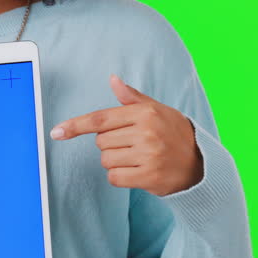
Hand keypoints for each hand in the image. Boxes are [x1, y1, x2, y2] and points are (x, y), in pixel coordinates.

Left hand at [50, 74, 202, 196]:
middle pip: (100, 141)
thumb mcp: (157, 110)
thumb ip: (132, 98)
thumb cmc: (174, 134)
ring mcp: (147, 155)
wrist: (201, 164)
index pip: (100, 119)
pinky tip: (137, 171)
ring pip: (106, 160)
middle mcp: (145, 132)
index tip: (56, 132)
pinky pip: (114, 178)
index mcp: (144, 113)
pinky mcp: (148, 177)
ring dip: (115, 161)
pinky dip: (120, 176)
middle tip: (132, 144)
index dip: (75, 125)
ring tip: (137, 158)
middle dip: (110, 144)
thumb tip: (113, 80)